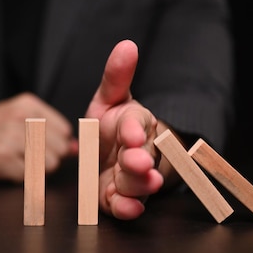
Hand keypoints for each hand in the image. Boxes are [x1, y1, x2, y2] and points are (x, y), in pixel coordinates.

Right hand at [0, 92, 77, 181]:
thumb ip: (49, 131)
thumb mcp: (18, 118)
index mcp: (28, 103)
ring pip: (48, 165)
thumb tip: (76, 148)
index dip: (56, 144)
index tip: (41, 147)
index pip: (65, 130)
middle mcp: (22, 116)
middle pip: (59, 149)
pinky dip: (18, 178)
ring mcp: (11, 137)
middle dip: (47, 159)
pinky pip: (29, 177)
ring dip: (34, 170)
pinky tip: (4, 167)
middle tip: (23, 155)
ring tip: (14, 161)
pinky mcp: (1, 158)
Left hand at [85, 39, 163, 219]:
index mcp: (136, 124)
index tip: (129, 132)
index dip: (133, 129)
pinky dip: (128, 208)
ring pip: (138, 183)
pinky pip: (127, 204)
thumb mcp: (111, 98)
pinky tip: (126, 207)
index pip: (138, 123)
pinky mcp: (120, 197)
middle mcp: (139, 152)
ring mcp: (132, 177)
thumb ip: (116, 76)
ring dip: (137, 184)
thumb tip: (126, 45)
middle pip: (142, 156)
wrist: (114, 155)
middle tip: (135, 161)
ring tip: (135, 183)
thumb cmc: (113, 125)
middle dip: (138, 160)